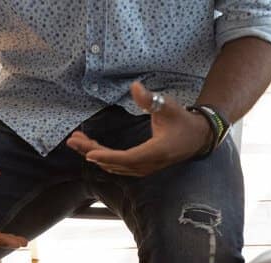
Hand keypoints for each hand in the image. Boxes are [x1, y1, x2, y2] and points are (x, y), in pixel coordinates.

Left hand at [66, 81, 213, 176]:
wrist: (197, 137)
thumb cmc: (182, 120)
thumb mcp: (168, 106)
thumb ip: (150, 99)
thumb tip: (135, 86)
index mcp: (156, 151)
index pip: (127, 158)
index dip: (107, 156)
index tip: (89, 153)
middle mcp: (149, 164)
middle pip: (116, 163)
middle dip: (92, 152)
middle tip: (73, 140)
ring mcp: (145, 168)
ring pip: (115, 165)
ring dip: (94, 154)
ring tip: (77, 141)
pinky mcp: (142, 167)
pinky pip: (119, 166)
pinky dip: (103, 158)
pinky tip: (91, 150)